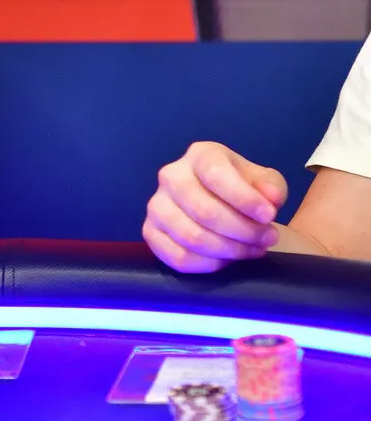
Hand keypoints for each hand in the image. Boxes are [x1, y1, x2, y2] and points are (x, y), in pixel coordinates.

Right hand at [143, 141, 284, 272]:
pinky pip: (178, 257)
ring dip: (229, 250)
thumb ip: (271, 187)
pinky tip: (227, 260)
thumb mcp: (265, 183)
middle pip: (204, 211)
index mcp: (200, 155)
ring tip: (252, 249)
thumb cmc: (245, 191)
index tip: (270, 216)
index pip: (215, 174)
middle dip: (243, 231)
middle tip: (268, 238)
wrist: (224, 207)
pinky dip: (209, 264)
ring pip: (191, 237)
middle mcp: (171, 175)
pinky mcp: (150, 232)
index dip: (244, 198)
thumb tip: (269, 197)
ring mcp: (157, 205)